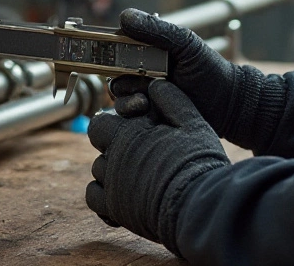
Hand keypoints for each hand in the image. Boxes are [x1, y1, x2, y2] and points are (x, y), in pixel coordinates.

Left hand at [85, 79, 229, 254]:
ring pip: (98, 172)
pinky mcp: (115, 209)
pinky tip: (122, 192)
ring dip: (111, 169)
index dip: (114, 124)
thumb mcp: (193, 124)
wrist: (199, 205)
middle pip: (100, 147)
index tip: (133, 130)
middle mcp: (114, 159)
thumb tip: (156, 84)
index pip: (100, 123)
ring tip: (138, 172)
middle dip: (114, 145)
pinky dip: (102, 194)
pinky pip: (94, 198)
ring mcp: (112, 186)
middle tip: (139, 151)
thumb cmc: (198, 163)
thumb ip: (172, 100)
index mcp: (129, 135)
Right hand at [109, 8, 286, 151]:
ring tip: (144, 101)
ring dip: (125, 98)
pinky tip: (147, 111)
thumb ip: (157, 30)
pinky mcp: (148, 117)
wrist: (229, 105)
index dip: (109, 48)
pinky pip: (128, 116)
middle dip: (118, 76)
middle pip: (112, 72)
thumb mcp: (185, 44)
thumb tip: (124, 15)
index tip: (106, 52)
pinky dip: (132, 114)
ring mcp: (144, 95)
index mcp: (148, 51)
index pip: (118, 46)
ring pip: (118, 95)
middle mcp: (141, 72)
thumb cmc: (210, 69)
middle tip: (133, 80)